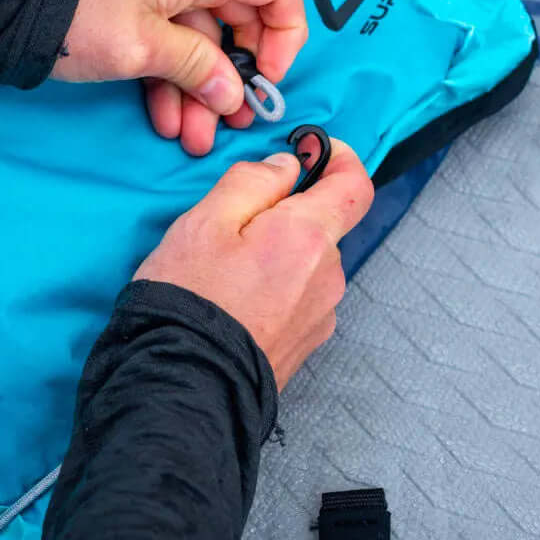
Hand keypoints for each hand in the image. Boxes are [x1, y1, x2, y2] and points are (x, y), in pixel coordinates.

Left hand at [56, 0, 307, 155]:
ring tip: (190, 136)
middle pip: (238, 20)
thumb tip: (232, 96)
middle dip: (232, 79)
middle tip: (228, 124)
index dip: (285, 37)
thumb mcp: (143, 47)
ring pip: (200, 35)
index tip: (265, 80)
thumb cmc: (72, 8)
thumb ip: (199, 70)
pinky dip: (170, 71)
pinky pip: (170, 31)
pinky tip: (164, 115)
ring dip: (198, 87)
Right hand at [134, 138, 373, 386]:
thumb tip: (287, 167)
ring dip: (279, 256)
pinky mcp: (308, 342)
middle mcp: (329, 275)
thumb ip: (252, 182)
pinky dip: (277, 289)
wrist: (184, 390)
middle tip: (232, 228)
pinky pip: (301, 297)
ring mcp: (322, 313)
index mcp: (308, 237)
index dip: (339, 159)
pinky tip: (238, 304)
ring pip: (309, 263)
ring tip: (227, 275)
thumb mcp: (204, 222)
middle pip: (322, 226)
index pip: (355, 185)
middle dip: (286, 216)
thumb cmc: (189, 301)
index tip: (309, 150)